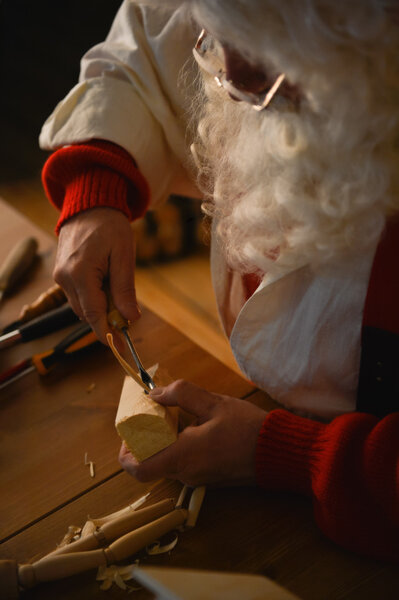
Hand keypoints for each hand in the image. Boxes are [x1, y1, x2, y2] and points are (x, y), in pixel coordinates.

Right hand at [53, 208, 139, 342]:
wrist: (90, 204)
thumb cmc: (110, 226)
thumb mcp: (124, 256)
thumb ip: (125, 288)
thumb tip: (131, 318)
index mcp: (80, 273)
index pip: (93, 313)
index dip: (107, 332)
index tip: (120, 347)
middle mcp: (65, 278)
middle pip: (87, 313)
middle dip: (108, 319)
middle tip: (130, 316)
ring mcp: (60, 276)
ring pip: (82, 306)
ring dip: (101, 307)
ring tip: (119, 291)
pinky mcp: (61, 274)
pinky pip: (78, 295)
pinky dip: (94, 297)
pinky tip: (107, 284)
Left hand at [119, 380, 266, 486]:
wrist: (279, 452)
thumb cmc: (248, 427)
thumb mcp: (214, 403)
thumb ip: (182, 394)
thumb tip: (154, 394)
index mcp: (184, 456)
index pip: (139, 469)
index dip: (126, 453)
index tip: (129, 434)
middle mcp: (187, 473)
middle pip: (151, 464)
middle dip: (146, 440)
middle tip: (152, 416)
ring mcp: (198, 479)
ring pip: (168, 463)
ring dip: (165, 443)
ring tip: (176, 417)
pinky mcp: (208, 479)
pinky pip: (184, 465)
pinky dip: (180, 448)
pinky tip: (193, 427)